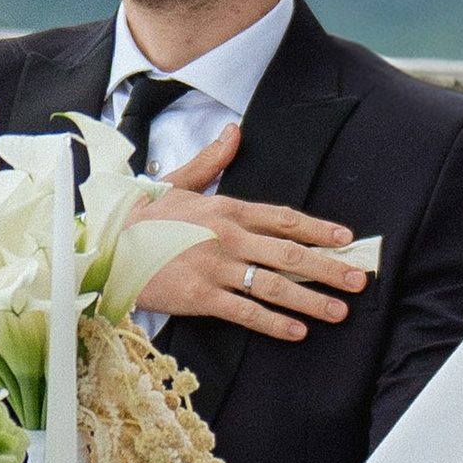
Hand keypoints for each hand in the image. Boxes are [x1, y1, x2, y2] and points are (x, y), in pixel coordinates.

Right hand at [127, 126, 372, 340]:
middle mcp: (228, 236)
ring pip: (274, 284)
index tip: (346, 239)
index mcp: (227, 208)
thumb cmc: (141, 217)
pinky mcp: (200, 296)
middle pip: (290, 252)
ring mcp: (215, 267)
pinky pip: (245, 311)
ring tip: (339, 312)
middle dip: (329, 268)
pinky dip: (274, 323)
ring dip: (311, 300)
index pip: (284, 217)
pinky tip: (297, 332)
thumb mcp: (178, 182)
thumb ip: (211, 159)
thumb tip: (234, 130)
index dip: (320, 229)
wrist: (104, 245)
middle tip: (358, 280)